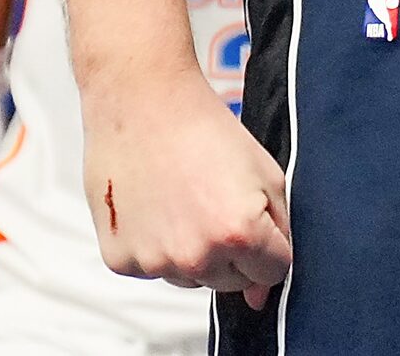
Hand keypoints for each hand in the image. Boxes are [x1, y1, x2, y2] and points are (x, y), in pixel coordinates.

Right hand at [82, 69, 291, 306]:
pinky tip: (157, 206)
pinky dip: (157, 246)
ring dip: (195, 251)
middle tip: (216, 202)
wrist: (144, 104)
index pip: (272, 273)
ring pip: (191, 278)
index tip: (257, 221)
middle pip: (231, 280)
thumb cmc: (205, 131)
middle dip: (234, 251)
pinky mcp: (120, 260)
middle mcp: (194, 257)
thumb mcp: (267, 175)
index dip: (270, 246)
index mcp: (239, 236)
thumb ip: (278, 235)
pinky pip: (153, 269)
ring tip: (185, 200)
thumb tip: (263, 295)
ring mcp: (154, 262)